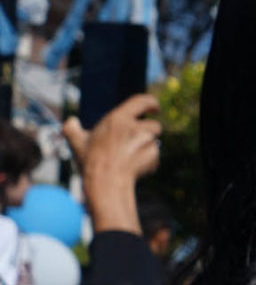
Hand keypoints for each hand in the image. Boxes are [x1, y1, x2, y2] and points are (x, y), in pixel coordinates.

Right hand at [62, 95, 160, 235]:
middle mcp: (135, 128)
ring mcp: (147, 142)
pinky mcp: (154, 156)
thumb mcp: (76, 142)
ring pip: (155, 141)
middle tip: (135, 142)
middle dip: (149, 132)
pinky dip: (148, 161)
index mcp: (118, 119)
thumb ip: (71, 128)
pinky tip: (133, 168)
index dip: (151, 102)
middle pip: (154, 125)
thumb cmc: (91, 161)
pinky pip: (155, 156)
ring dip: (147, 147)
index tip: (154, 107)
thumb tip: (71, 121)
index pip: (141, 101)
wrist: (106, 183)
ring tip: (129, 158)